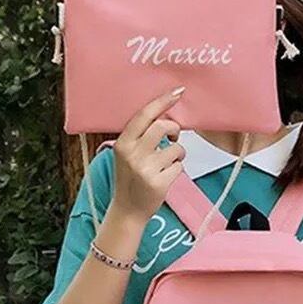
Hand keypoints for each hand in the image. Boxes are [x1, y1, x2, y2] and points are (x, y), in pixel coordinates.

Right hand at [111, 88, 186, 223]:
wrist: (128, 211)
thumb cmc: (130, 180)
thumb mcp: (126, 155)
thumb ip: (139, 137)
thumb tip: (164, 118)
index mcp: (123, 143)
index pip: (144, 115)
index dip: (162, 102)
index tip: (177, 92)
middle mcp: (133, 154)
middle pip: (163, 127)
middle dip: (174, 129)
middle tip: (174, 137)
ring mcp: (146, 169)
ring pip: (176, 148)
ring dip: (178, 154)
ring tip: (169, 162)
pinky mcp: (159, 183)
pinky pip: (179, 166)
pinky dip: (177, 169)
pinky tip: (166, 176)